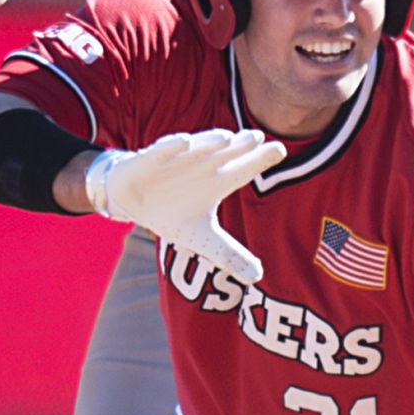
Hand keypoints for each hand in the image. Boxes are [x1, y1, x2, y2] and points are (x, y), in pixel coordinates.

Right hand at [85, 128, 285, 282]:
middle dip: (240, 146)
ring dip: (209, 142)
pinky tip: (184, 142)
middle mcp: (200, 166)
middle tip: (256, 138)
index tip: (279, 149)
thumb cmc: (175, 213)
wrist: (134, 201)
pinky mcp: (148, 159)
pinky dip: (171, 147)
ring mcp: (176, 160)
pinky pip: (161, 151)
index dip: (260, 160)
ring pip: (196, 148)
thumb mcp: (202, 238)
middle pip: (224, 154)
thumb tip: (258, 276)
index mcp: (217, 182)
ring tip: (226, 138)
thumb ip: (229, 253)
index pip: (243, 170)